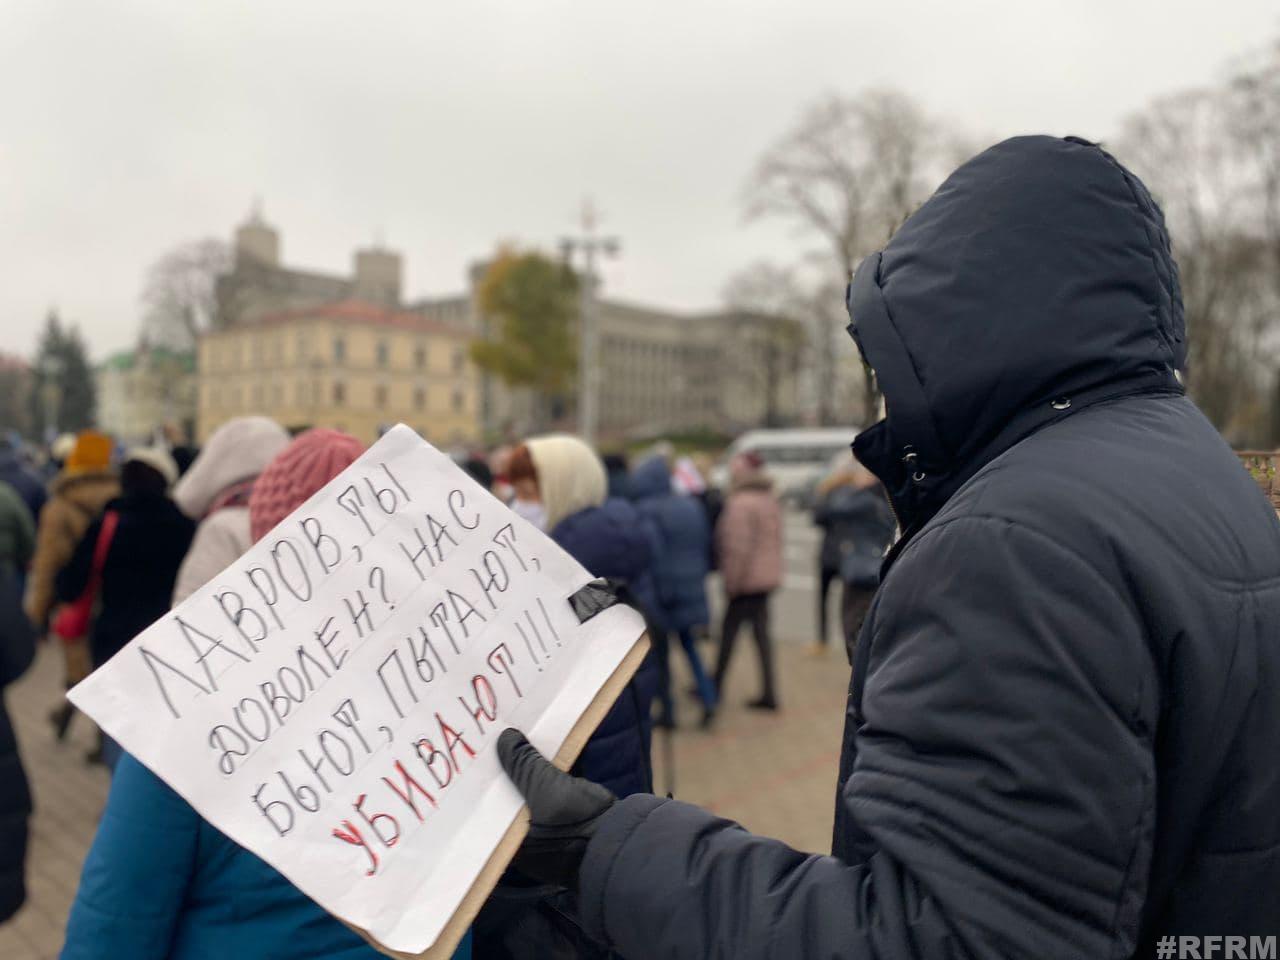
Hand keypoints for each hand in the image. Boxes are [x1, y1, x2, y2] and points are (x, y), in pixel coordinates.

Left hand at [497, 728, 615, 890]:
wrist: (621, 839)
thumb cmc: (575, 823)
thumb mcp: (544, 788)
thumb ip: (523, 763)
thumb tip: (505, 737)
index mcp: (512, 847)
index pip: (490, 811)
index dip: (487, 783)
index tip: (481, 756)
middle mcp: (527, 842)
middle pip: (511, 799)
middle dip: (508, 773)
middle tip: (498, 742)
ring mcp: (550, 832)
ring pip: (532, 794)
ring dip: (530, 771)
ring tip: (518, 740)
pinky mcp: (570, 819)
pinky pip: (552, 793)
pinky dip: (549, 774)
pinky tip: (545, 751)